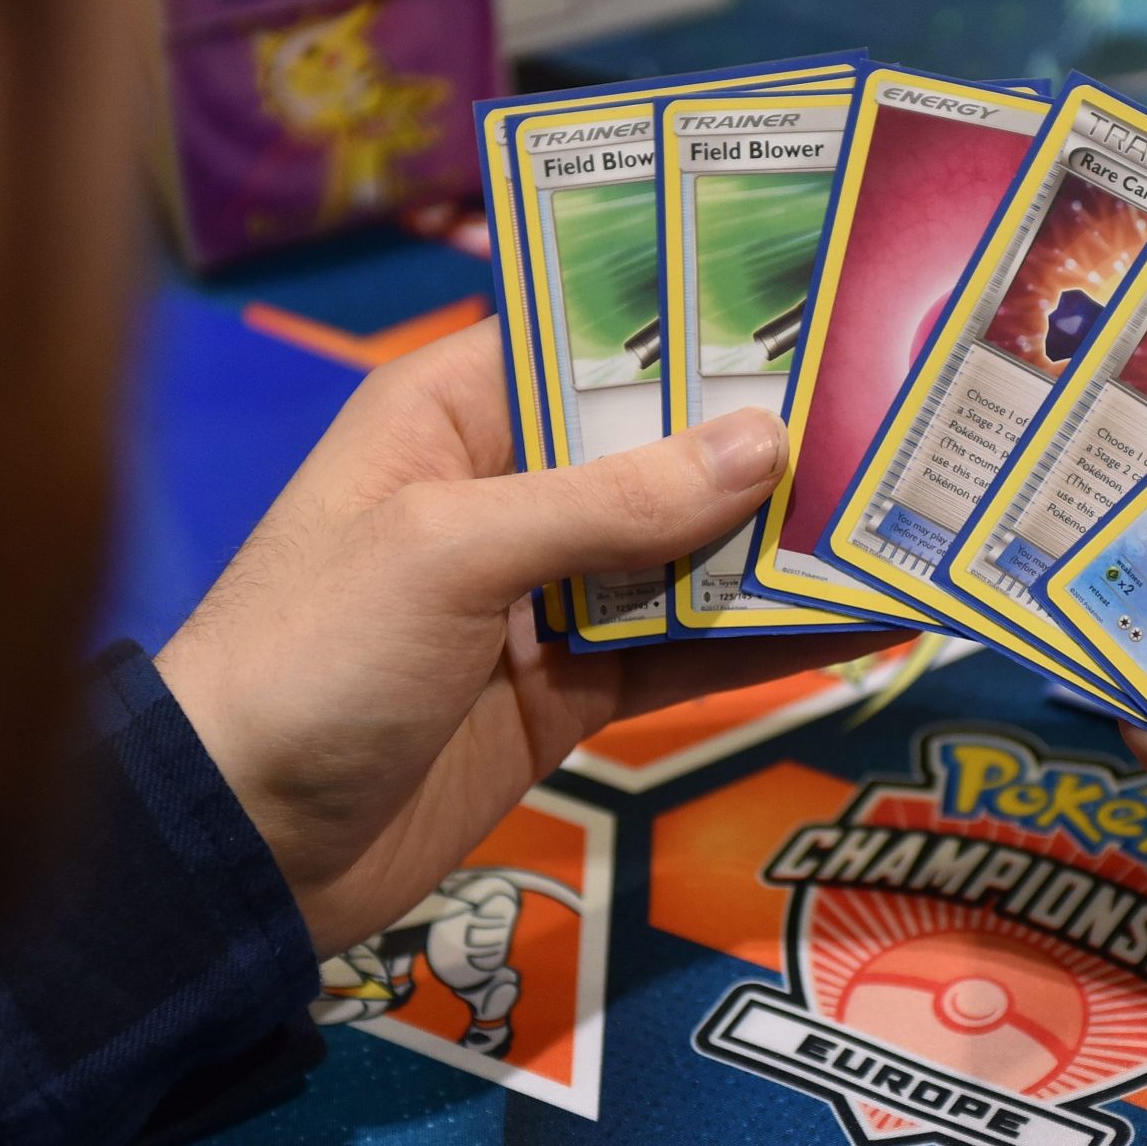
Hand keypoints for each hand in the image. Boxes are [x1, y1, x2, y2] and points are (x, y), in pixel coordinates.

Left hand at [155, 320, 900, 955]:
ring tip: (910, 513)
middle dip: (768, 436)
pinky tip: (858, 622)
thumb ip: (609, 502)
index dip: (697, 315)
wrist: (236, 848)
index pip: (590, 331)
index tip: (821, 297)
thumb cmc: (308, 660)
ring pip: (688, 553)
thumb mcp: (449, 552)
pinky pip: (685, 652)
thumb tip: (767, 445)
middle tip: (907, 410)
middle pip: (659, 444)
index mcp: (451, 412)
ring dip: (784, 543)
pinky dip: (765, 642)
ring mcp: (541, 597)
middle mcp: (504, 490)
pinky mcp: (567, 693)